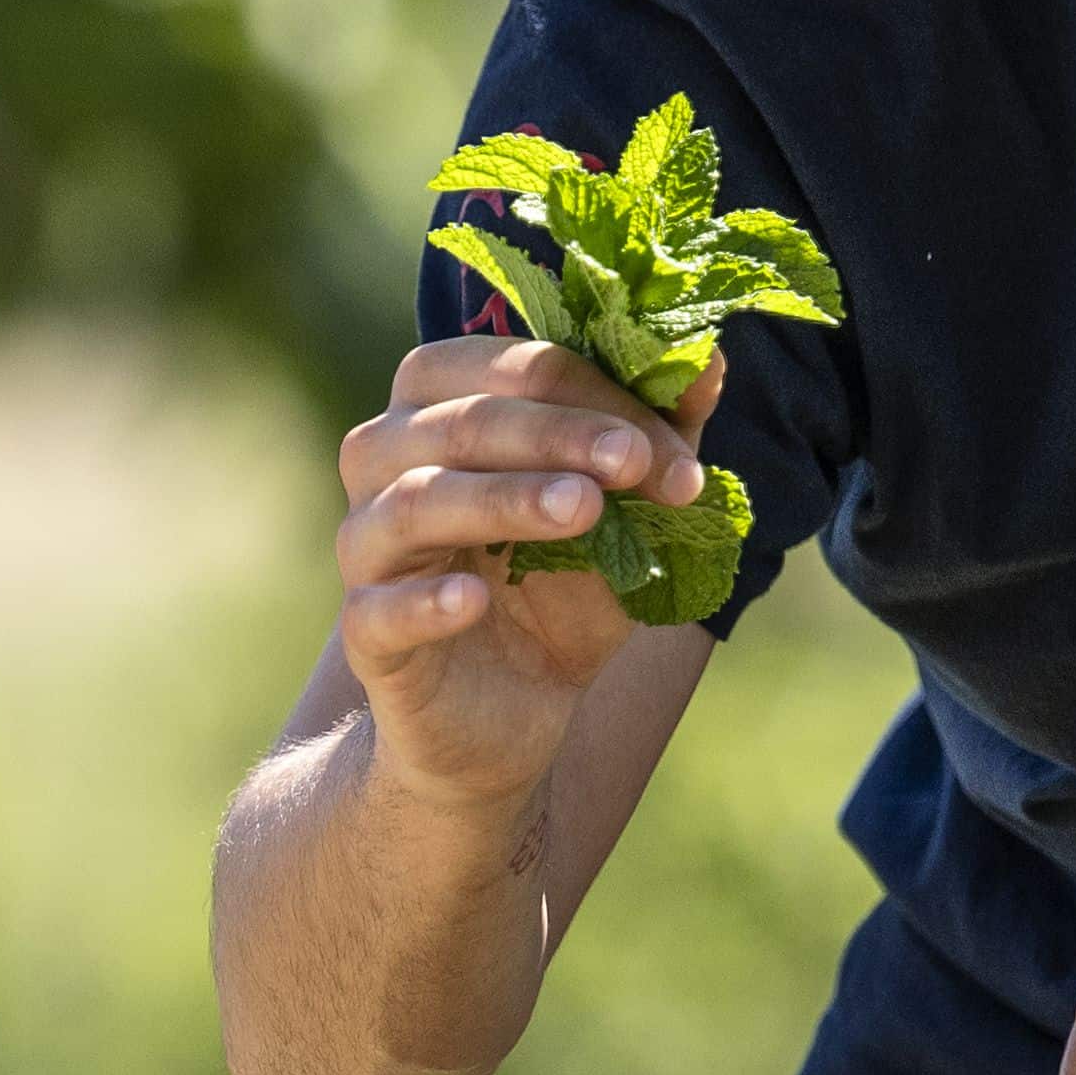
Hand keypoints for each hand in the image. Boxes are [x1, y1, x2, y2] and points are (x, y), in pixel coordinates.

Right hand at [326, 333, 703, 811]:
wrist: (517, 713)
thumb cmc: (562, 591)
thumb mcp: (626, 514)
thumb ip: (660, 439)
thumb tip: (710, 361)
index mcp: (440, 407)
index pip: (502, 368)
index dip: (589, 392)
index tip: (667, 444)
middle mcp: (385, 462)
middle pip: (456, 422)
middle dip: (555, 433)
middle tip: (633, 461)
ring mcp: (368, 548)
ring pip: (414, 502)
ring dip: (504, 498)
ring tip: (584, 509)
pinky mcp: (365, 635)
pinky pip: (377, 609)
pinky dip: (424, 600)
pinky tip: (475, 598)